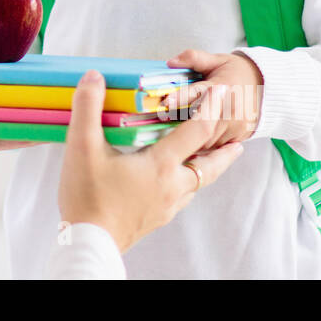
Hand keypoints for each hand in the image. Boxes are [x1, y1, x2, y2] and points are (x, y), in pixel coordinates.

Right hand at [58, 75, 241, 252]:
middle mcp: (172, 186)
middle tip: (238, 141)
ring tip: (212, 160)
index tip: (222, 93)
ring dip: (208, 168)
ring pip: (197, 184)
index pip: (196, 131)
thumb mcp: (82, 146)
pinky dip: (189, 184)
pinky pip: (183, 198)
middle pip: (209, 166)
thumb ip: (88, 107)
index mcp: (161, 165)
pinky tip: (178, 184)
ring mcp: (167, 206)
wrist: (88, 243)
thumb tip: (94, 77)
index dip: (211, 109)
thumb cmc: (87, 196)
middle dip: (224, 151)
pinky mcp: (157, 218)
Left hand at [161, 49, 264, 147]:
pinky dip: (204, 145)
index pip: (198, 92)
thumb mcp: (217, 60)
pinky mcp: (240, 136)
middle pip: (201, 121)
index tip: (165, 103)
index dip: (181, 98)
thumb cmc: (236, 72)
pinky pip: (217, 146)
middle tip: (162, 127)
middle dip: (181, 125)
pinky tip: (193, 143)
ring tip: (174, 137)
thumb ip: (194, 58)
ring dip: (191, 139)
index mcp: (221, 85)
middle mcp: (229, 107)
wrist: (269, 88)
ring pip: (207, 138)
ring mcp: (236, 124)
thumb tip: (170, 61)